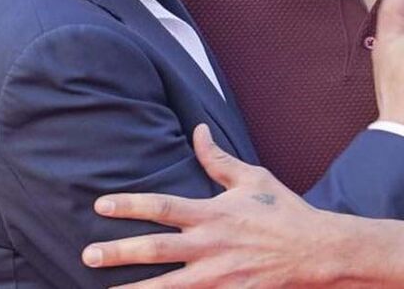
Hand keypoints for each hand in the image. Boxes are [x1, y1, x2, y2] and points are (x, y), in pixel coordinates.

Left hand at [83, 124, 353, 287]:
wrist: (315, 250)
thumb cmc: (282, 210)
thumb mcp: (252, 177)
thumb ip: (218, 159)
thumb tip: (197, 130)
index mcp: (213, 214)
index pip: (162, 207)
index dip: (129, 205)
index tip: (100, 205)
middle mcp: (210, 246)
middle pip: (155, 249)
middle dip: (118, 253)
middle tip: (87, 255)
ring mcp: (218, 276)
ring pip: (167, 286)